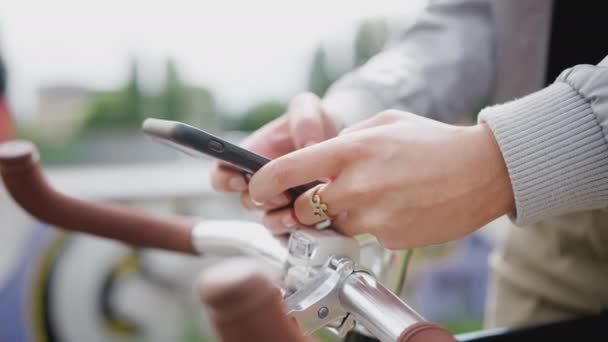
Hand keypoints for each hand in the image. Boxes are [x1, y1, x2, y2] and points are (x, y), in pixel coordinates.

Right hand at [210, 93, 339, 232]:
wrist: (341, 139)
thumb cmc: (316, 121)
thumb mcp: (309, 108)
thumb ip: (304, 119)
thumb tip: (308, 146)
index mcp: (251, 156)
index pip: (221, 174)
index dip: (224, 181)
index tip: (241, 180)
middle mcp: (261, 182)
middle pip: (247, 201)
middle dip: (261, 200)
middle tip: (282, 194)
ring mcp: (280, 201)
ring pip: (268, 220)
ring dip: (279, 218)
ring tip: (297, 213)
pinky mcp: (301, 215)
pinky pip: (291, 231)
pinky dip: (299, 228)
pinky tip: (313, 222)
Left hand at [248, 110, 513, 248]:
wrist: (482, 171)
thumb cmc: (433, 142)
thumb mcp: (384, 123)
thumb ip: (346, 139)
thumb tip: (319, 157)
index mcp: (350, 151)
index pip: (287, 171)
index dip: (263, 184)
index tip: (257, 191)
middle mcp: (357, 186)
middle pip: (301, 211)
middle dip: (300, 209)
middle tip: (312, 201)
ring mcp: (374, 217)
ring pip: (332, 227)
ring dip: (339, 217)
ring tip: (372, 197)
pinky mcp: (391, 239)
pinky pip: (365, 236)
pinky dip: (372, 226)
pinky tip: (397, 208)